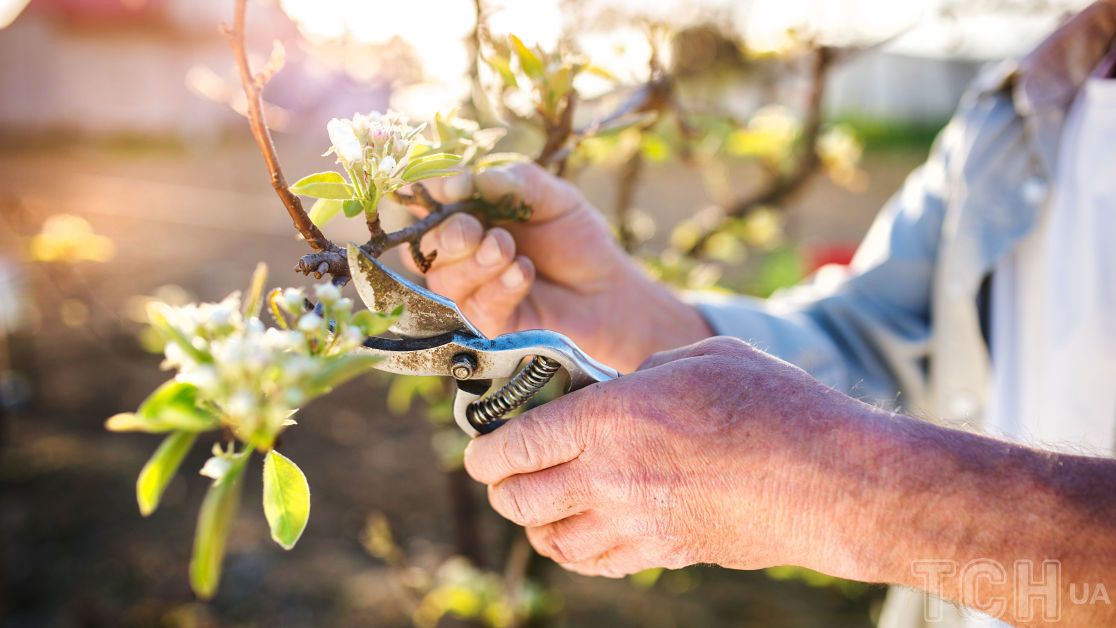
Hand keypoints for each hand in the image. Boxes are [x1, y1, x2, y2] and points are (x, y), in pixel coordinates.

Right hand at [403, 162, 709, 371]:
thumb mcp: (554, 198)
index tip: (453, 186)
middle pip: (426, 245)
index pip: (428, 200)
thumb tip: (472, 179)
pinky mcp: (486, 325)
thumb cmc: (576, 239)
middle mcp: (460, 252)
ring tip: (509, 250)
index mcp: (468, 213)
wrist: (607, 289)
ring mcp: (469, 291)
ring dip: (475, 263)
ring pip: (444, 279)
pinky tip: (523, 273)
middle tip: (475, 229)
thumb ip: (515, 182)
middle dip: (449, 234)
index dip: (429, 192)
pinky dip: (498, 287)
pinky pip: (475, 307)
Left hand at [462, 337, 871, 577]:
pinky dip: (574, 552)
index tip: (478, 451)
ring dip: (533, 523)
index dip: (485, 450)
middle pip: (520, 497)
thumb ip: (645, 370)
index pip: (517, 443)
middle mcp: (610, 476)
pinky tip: (579, 535)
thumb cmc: (774, 404)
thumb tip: (621, 386)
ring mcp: (635, 523)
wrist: (832, 480)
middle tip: (502, 474)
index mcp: (611, 417)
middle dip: (500, 487)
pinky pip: (596, 564)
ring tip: (537, 505)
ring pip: (551, 540)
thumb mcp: (701, 356)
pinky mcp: (664, 553)